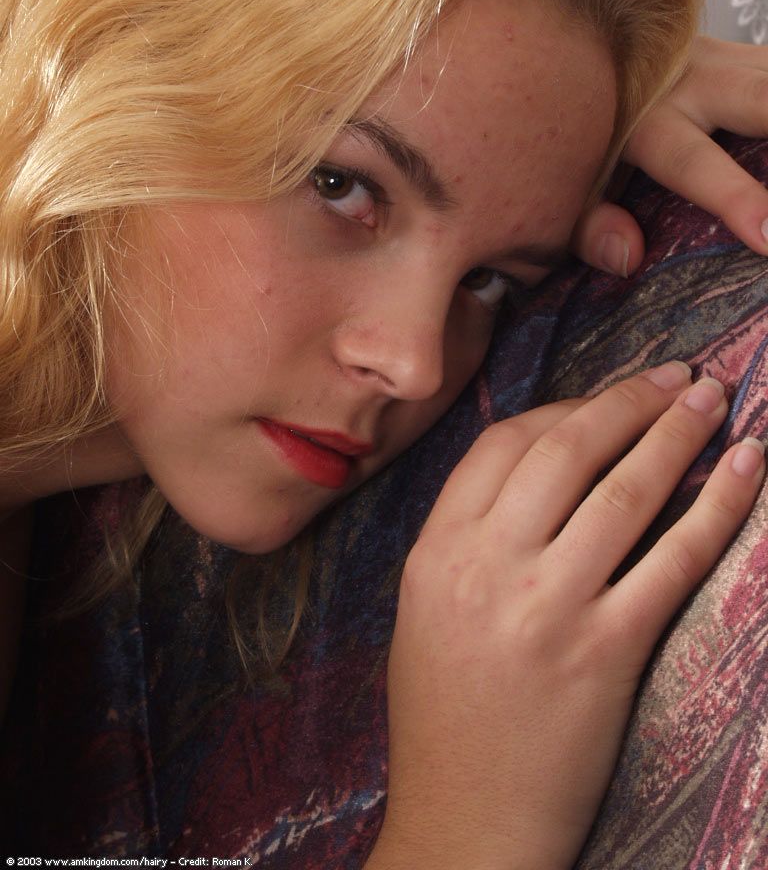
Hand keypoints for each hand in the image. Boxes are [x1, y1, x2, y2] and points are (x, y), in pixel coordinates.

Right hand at [367, 364, 763, 869]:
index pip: (503, 443)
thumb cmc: (445, 717)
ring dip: (677, 433)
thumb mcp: (427, 608)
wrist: (465, 823)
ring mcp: (547, 606)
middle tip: (677, 376)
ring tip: (712, 398)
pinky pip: (673, 559)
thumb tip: (546, 467)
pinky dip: (718, 506)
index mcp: (436, 549)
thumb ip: (471, 534)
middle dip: (629, 401)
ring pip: (624, 491)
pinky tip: (745, 466)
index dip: (566, 407)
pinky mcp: (606, 652)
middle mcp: (487, 564)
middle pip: (566, 449)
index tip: (609, 398)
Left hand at [572, 36, 767, 276]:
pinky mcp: (753, 53)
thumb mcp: (572, 183)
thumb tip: (628, 257)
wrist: (589, 48)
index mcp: (644, 120)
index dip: (737, 198)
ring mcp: (729, 59)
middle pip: (765, 99)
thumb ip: (590, 225)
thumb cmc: (589, 132)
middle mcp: (690, 80)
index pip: (695, 163)